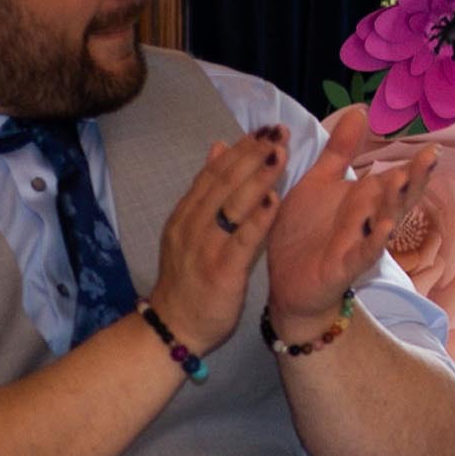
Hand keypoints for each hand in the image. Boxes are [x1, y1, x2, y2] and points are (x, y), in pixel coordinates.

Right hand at [146, 126, 288, 354]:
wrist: (174, 327)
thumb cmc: (188, 278)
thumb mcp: (189, 230)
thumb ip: (206, 191)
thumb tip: (218, 146)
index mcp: (185, 215)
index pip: (213, 173)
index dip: (240, 148)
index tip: (265, 128)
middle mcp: (191, 226)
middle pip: (223, 182)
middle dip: (252, 154)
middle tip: (278, 131)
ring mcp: (204, 248)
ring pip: (232, 205)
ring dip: (257, 177)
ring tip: (281, 153)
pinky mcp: (221, 270)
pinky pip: (241, 240)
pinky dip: (257, 218)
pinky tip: (275, 199)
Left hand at [260, 103, 408, 335]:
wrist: (287, 283)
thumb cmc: (306, 231)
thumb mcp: (320, 183)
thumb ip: (340, 151)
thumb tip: (360, 110)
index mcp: (365, 198)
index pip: (396, 178)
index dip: (415, 166)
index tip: (433, 148)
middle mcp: (369, 219)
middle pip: (398, 198)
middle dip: (413, 179)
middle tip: (430, 158)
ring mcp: (359, 243)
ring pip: (384, 222)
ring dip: (394, 203)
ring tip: (401, 181)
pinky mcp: (343, 267)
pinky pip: (363, 253)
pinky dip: (374, 241)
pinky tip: (384, 227)